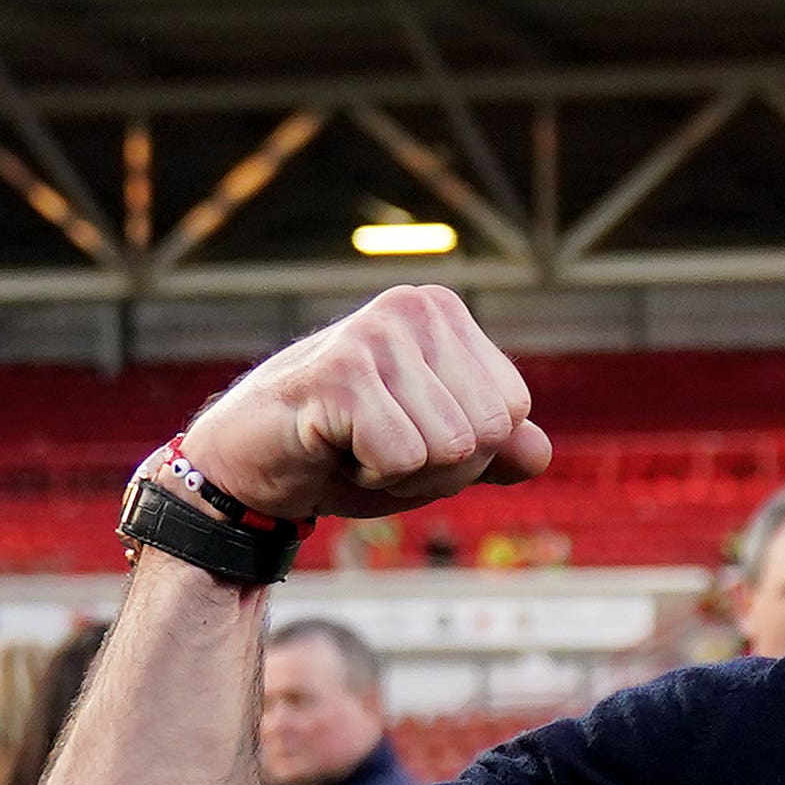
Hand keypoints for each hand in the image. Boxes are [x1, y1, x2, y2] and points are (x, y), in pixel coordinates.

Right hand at [181, 284, 550, 521]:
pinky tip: (330, 449)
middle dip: (439, 468)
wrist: (245, 468)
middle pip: (488, 432)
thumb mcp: (432, 451)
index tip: (407, 437)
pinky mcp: (339, 374)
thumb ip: (492, 449)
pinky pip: (403, 458)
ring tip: (352, 446)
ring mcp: (374, 335)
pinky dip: (370, 476)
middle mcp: (414, 308)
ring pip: (451, 449)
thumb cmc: (340, 451)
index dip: (468, 454)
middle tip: (376, 448)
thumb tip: (540, 453)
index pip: (512, 413)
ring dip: (401, 475)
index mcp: (443, 313)